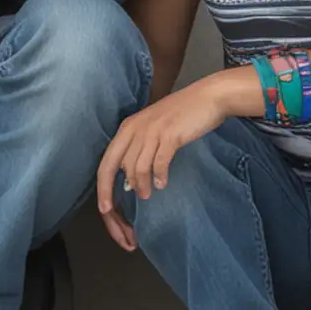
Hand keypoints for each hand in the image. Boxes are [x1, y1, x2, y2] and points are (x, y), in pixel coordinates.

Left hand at [94, 72, 250, 250]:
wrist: (207, 98)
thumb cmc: (180, 116)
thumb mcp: (153, 130)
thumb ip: (140, 150)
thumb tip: (130, 180)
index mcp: (128, 128)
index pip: (107, 161)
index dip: (103, 186)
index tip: (104, 208)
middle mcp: (135, 128)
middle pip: (116, 166)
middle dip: (112, 192)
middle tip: (117, 212)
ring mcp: (153, 131)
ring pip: (137, 166)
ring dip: (142, 185)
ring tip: (148, 195)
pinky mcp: (171, 135)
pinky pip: (159, 162)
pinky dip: (160, 176)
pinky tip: (163, 184)